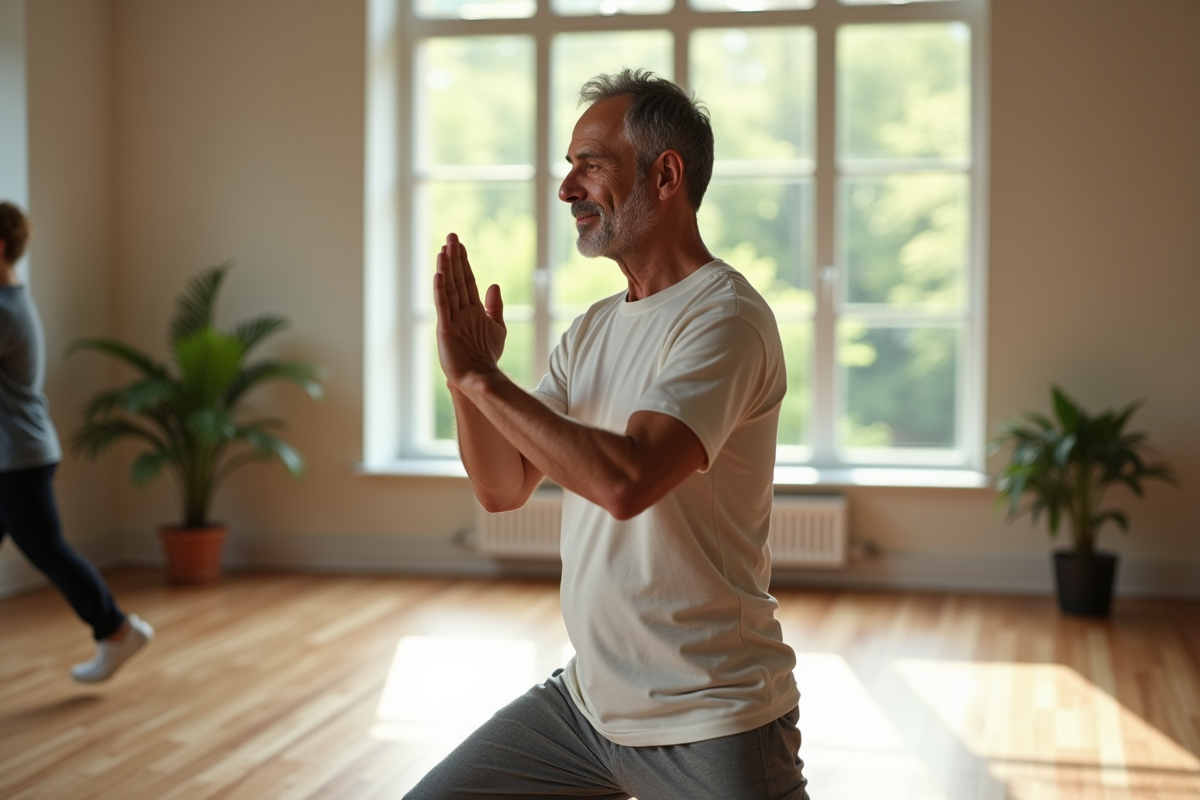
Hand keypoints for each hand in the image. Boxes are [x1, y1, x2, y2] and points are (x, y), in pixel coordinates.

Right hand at [434, 233, 505, 386]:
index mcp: (472, 309)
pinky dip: (440, 289)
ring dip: (447, 268)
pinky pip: (442, 305)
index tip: (460, 244)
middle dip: (454, 258)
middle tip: (451, 236)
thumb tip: (494, 284)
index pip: (467, 280)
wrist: (479, 375)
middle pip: (457, 279)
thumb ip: (494, 306)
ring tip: (444, 248)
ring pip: (449, 288)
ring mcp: (451, 318)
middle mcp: (460, 310)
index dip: (464, 262)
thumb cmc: (486, 354)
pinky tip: (439, 274)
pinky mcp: (445, 329)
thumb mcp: (496, 327)